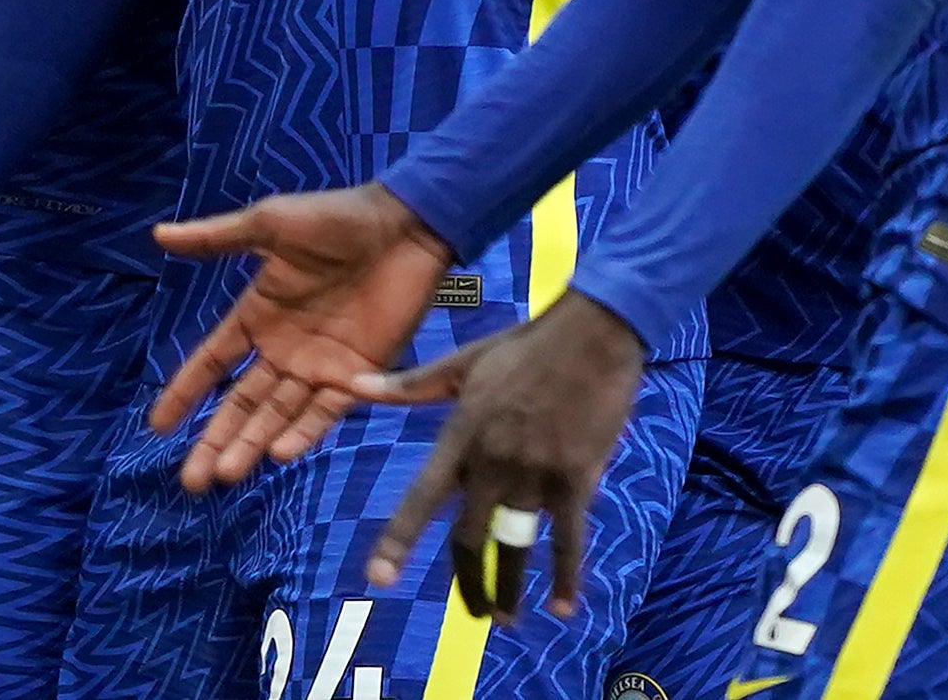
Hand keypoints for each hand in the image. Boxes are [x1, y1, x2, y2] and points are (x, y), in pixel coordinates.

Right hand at [149, 184, 456, 491]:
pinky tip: (280, 453)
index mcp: (259, 315)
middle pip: (242, 403)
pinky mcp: (360, 372)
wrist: (405, 223)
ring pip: (279, 415)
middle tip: (192, 481)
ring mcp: (321, 364)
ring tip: (226, 475)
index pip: (213, 362)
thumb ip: (216, 238)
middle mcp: (284, 348)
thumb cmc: (337, 217)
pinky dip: (305, 431)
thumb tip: (157, 235)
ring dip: (252, 443)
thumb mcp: (270, 224)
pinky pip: (327, 410)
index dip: (186, 392)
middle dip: (215, 440)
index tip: (158, 426)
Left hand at [357, 292, 646, 620]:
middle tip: (476, 611)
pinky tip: (563, 607)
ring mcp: (535, 470)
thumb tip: (353, 385)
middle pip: (470, 537)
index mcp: (462, 434)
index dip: (398, 540)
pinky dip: (566, 576)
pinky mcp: (576, 475)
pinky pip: (568, 537)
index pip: (422, 497)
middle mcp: (492, 460)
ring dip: (510, 590)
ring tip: (506, 617)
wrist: (593, 329)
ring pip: (515, 546)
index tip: (378, 579)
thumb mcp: (465, 361)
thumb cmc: (529, 343)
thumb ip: (411, 385)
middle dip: (470, 583)